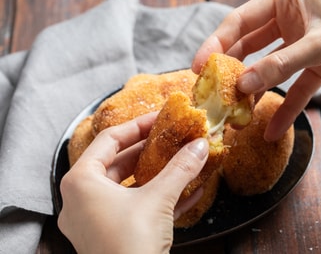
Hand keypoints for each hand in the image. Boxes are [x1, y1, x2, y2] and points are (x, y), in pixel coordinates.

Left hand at [57, 112, 208, 253]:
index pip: (109, 140)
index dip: (137, 125)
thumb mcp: (158, 199)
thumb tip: (200, 145)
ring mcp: (96, 220)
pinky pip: (136, 209)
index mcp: (82, 182)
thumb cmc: (130, 245)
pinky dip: (159, 199)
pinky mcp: (112, 236)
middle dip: (150, 151)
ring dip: (157, 175)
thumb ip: (180, 168)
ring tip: (181, 161)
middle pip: (118, 163)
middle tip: (173, 138)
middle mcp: (83, 199)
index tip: (160, 118)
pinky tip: (190, 193)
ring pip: (129, 187)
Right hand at [193, 0, 320, 140]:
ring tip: (237, 112)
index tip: (200, 65)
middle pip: (251, 45)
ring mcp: (302, 42)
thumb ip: (279, 65)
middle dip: (234, 69)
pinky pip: (294, 87)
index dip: (218, 43)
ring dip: (256, 90)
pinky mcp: (316, 64)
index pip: (242, 20)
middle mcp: (292, 17)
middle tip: (213, 91)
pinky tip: (272, 128)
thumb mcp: (318, 44)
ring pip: (270, 67)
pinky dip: (285, 106)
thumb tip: (244, 85)